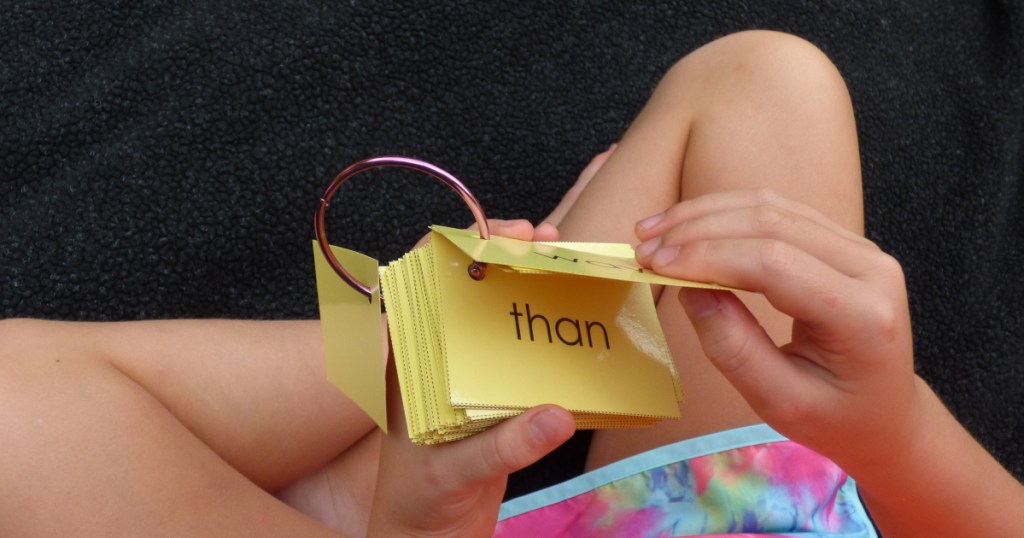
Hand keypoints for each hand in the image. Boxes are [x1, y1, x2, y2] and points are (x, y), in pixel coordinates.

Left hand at [368, 218, 574, 536]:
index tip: (502, 236)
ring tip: (567, 265)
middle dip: (507, 255)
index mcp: (410, 362)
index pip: (422, 282)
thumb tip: (556, 414)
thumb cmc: (419, 504)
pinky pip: (523, 354)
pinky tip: (575, 322)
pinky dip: (549, 333)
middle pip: (469, 287)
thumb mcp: (452, 474)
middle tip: (549, 241)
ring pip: (499, 314)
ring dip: (531, 286)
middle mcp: (438, 358)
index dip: (457, 247)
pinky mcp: (497, 398)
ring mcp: (468, 375)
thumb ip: (502, 447)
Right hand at [634, 189, 917, 470]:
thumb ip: (734, 348)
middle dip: (697, 230)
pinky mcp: (842, 241)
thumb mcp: (778, 402)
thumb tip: (689, 289)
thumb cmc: (833, 419)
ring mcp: (860, 248)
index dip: (707, 256)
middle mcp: (871, 268)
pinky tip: (687, 224)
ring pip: (772, 207)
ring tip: (654, 230)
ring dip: (705, 214)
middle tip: (642, 247)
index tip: (653, 265)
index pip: (774, 263)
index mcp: (864, 315)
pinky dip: (726, 213)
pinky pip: (779, 211)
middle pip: (772, 223)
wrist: (884, 417)